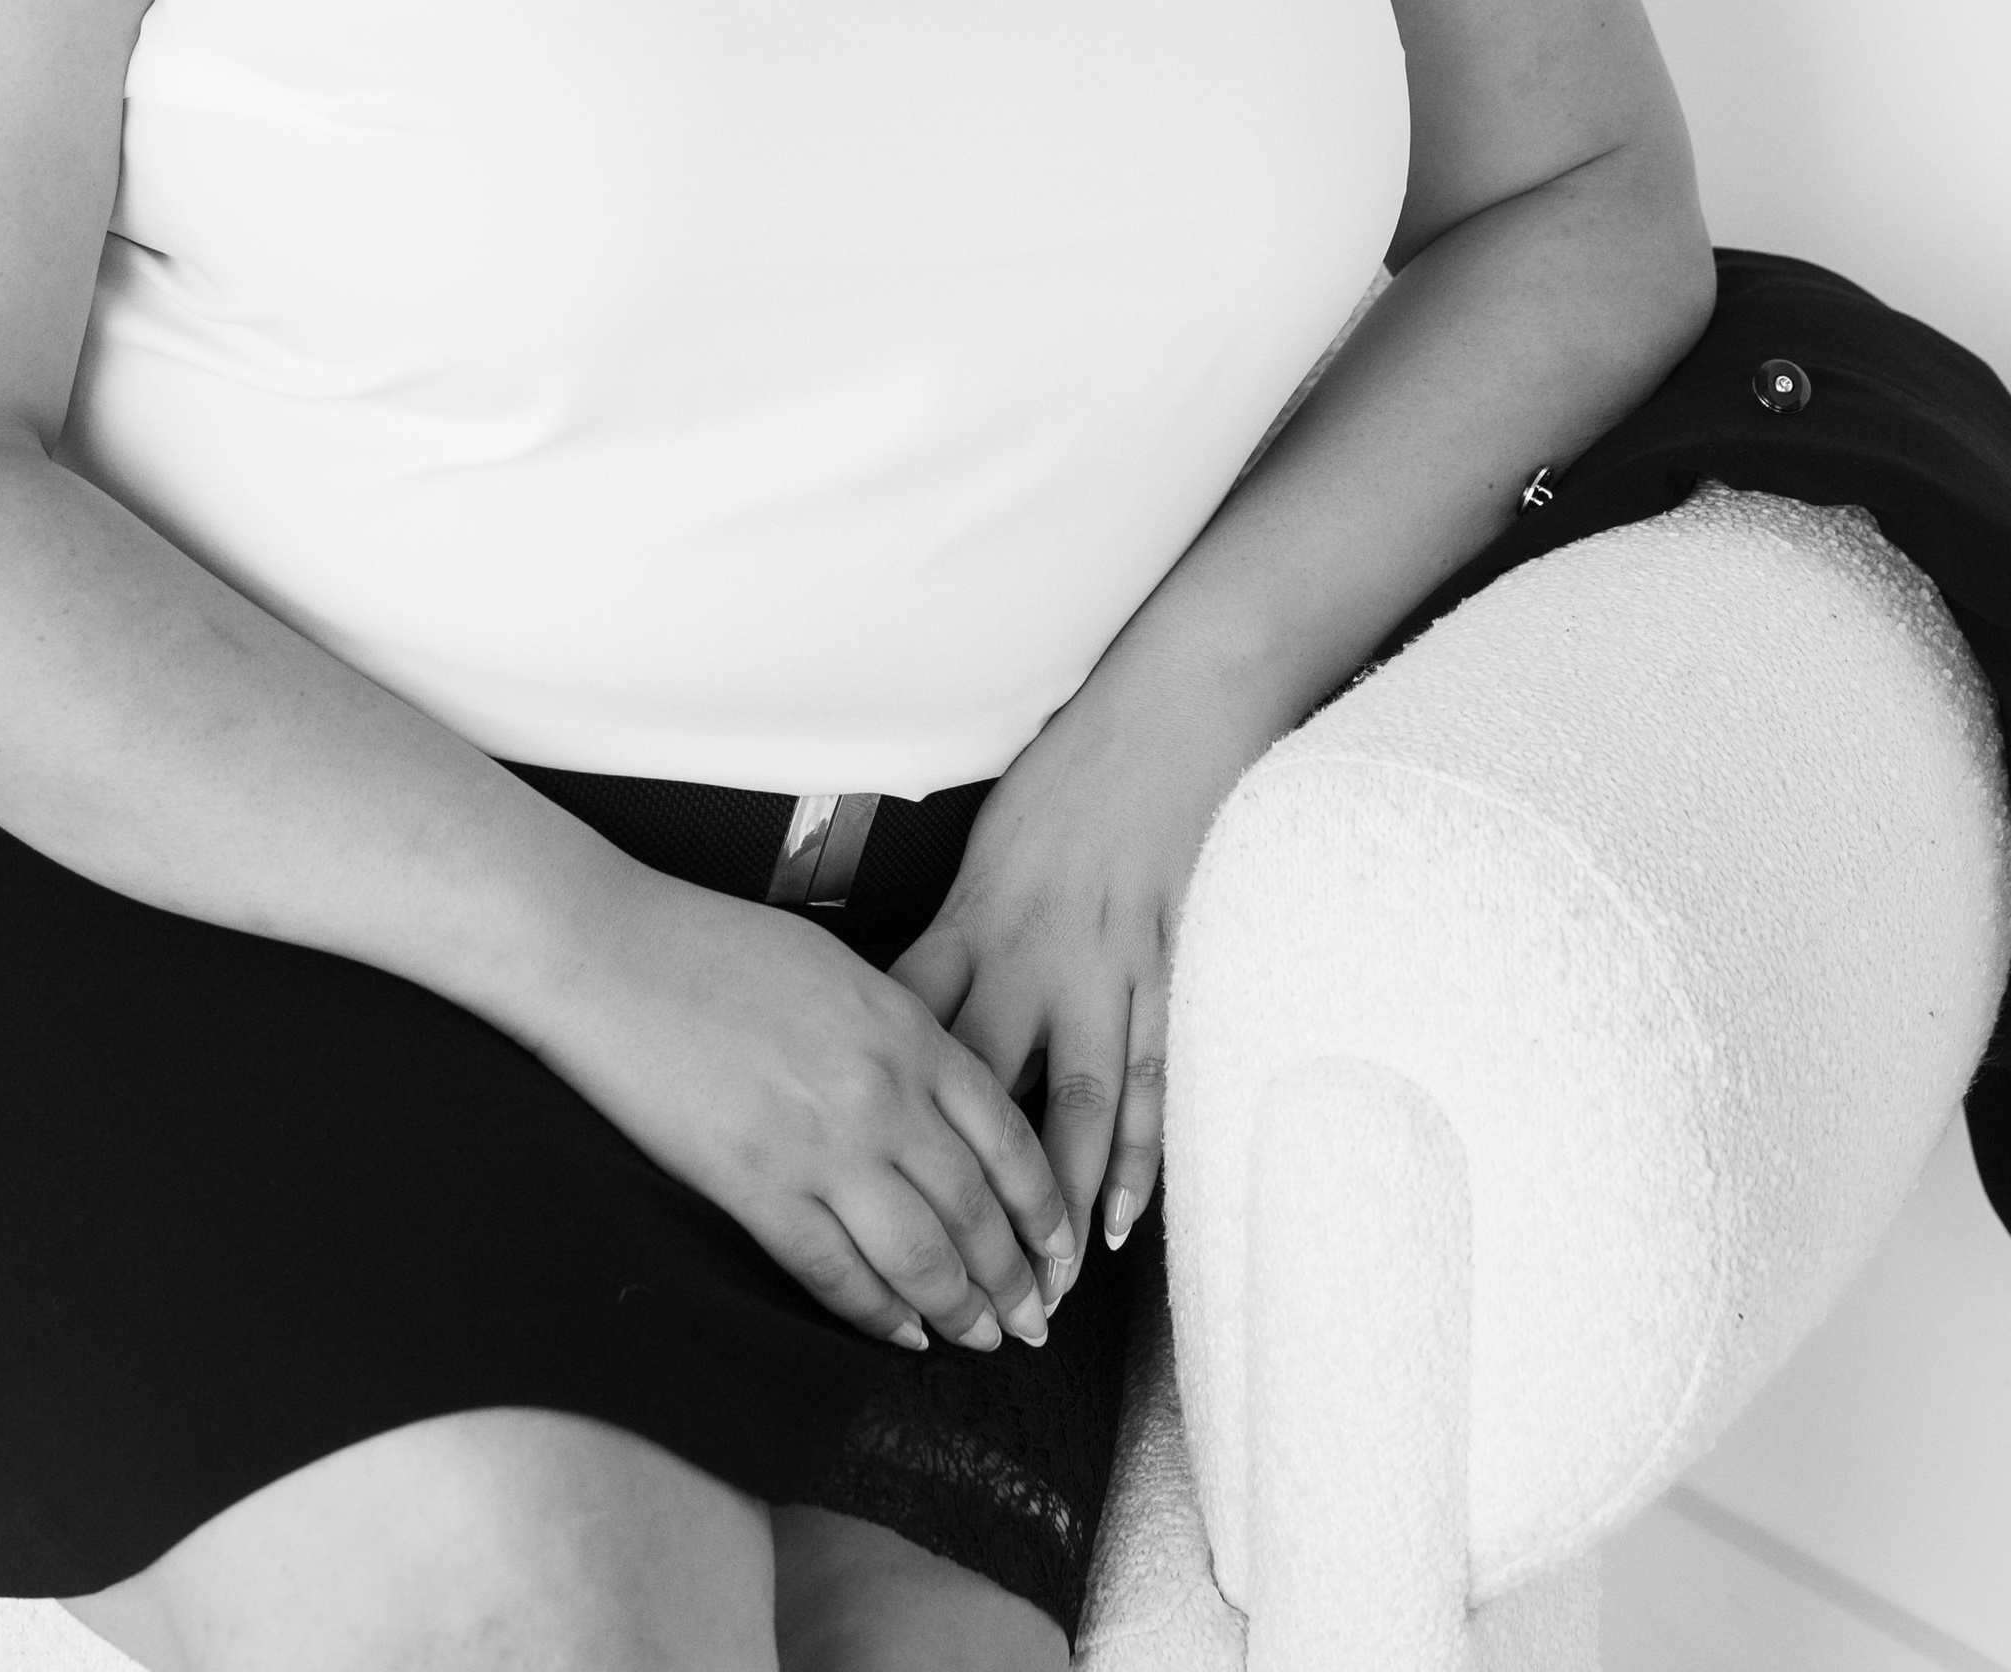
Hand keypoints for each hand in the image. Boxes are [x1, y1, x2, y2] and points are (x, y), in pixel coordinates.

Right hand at [546, 867, 1080, 1356]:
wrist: (614, 954)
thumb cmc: (720, 947)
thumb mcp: (841, 970)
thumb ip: (902, 1031)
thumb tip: (940, 1095)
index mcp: (908, 1030)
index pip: (1009, 1138)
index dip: (1045, 1208)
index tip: (1063, 1250)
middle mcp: (881, 1095)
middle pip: (977, 1209)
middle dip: (1017, 1278)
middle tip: (1038, 1322)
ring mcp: (820, 1148)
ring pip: (920, 1256)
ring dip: (962, 1310)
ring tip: (986, 1341)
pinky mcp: (755, 1189)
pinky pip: (833, 1272)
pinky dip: (877, 1315)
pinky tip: (903, 1337)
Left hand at [882, 653, 1280, 1273]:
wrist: (1166, 721)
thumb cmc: (1066, 784)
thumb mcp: (985, 853)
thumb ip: (949, 936)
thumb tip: (887, 1010)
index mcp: (972, 921)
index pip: (906, 1030)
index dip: (877, 1105)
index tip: (845, 1180)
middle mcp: (1030, 958)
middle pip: (981, 1091)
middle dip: (963, 1184)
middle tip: (944, 1276)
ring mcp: (1103, 971)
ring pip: (1069, 1106)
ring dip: (1051, 1201)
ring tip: (1035, 1289)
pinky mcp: (1162, 974)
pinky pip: (1145, 1079)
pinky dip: (1134, 1154)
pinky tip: (1115, 1219)